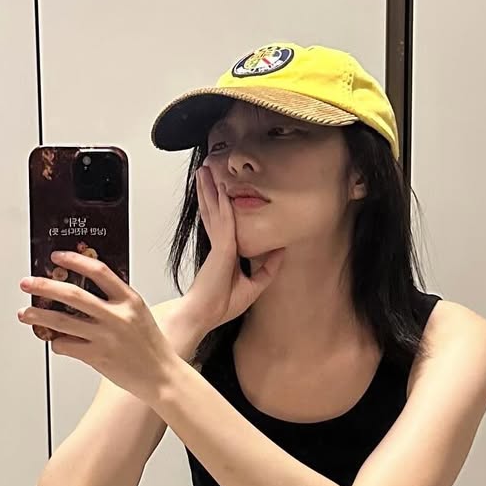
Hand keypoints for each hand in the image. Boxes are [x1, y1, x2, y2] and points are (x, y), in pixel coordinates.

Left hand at [18, 252, 179, 403]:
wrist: (161, 377)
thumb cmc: (150, 347)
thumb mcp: (139, 314)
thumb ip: (116, 301)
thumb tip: (84, 292)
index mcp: (129, 300)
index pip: (98, 272)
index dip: (75, 261)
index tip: (58, 257)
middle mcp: (117, 316)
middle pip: (73, 295)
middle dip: (45, 286)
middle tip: (27, 283)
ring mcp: (106, 337)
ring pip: (62, 322)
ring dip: (39, 316)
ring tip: (24, 313)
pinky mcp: (97, 357)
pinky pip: (67, 346)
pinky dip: (56, 343)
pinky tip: (55, 341)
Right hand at [188, 164, 284, 328]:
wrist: (204, 314)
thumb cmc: (220, 305)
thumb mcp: (253, 286)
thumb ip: (267, 270)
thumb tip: (281, 252)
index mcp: (224, 252)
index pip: (221, 223)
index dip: (218, 206)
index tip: (219, 190)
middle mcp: (219, 244)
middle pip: (213, 211)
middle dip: (209, 191)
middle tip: (206, 172)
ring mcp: (218, 244)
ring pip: (215, 210)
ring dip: (210, 189)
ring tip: (204, 170)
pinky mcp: (221, 247)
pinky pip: (223, 219)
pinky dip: (221, 203)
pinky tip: (219, 187)